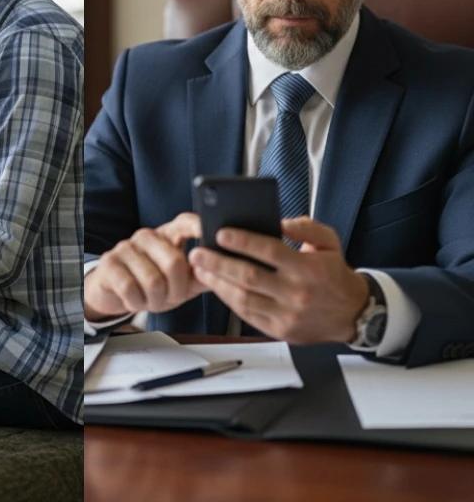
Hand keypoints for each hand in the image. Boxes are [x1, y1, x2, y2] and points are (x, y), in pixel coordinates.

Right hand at [86, 212, 206, 320]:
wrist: (115, 292)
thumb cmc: (154, 283)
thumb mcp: (183, 281)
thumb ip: (204, 274)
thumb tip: (229, 269)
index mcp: (169, 235)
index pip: (186, 223)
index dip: (199, 227)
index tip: (212, 235)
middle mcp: (148, 236)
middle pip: (175, 262)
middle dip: (177, 290)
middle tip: (172, 296)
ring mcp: (126, 247)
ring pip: (153, 281)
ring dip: (156, 301)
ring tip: (152, 300)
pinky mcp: (109, 263)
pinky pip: (130, 288)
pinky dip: (137, 302)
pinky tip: (136, 300)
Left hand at [188, 217, 368, 342]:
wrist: (353, 313)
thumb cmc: (334, 274)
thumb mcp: (329, 243)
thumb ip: (305, 227)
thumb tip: (279, 222)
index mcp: (308, 269)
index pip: (270, 252)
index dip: (243, 242)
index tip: (221, 233)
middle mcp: (296, 293)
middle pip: (250, 276)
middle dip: (218, 263)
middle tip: (198, 252)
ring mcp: (287, 314)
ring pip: (244, 298)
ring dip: (217, 283)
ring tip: (200, 269)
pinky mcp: (279, 330)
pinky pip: (247, 314)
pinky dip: (229, 300)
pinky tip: (217, 286)